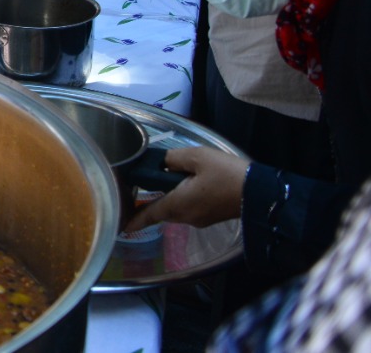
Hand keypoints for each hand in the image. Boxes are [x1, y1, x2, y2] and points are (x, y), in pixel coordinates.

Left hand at [124, 148, 247, 231]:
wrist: (262, 194)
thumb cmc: (227, 175)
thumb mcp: (197, 157)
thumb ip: (174, 158)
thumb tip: (163, 163)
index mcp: (177, 204)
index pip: (148, 214)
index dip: (133, 219)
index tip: (120, 226)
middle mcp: (186, 217)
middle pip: (161, 210)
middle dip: (150, 200)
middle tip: (141, 184)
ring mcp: (199, 220)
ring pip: (176, 209)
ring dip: (168, 197)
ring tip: (166, 177)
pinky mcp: (211, 218)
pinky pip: (189, 209)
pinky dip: (182, 199)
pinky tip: (188, 185)